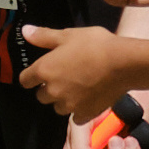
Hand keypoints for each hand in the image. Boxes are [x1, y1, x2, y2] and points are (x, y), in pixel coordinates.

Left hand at [17, 24, 139, 120]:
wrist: (124, 63)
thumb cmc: (95, 45)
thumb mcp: (68, 35)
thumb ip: (44, 36)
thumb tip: (26, 31)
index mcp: (44, 70)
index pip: (25, 80)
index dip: (31, 76)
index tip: (40, 72)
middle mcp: (52, 90)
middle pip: (41, 95)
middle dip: (49, 88)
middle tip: (65, 77)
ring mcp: (68, 104)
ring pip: (57, 106)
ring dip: (63, 99)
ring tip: (78, 87)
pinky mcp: (84, 113)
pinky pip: (75, 116)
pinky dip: (79, 110)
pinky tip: (88, 98)